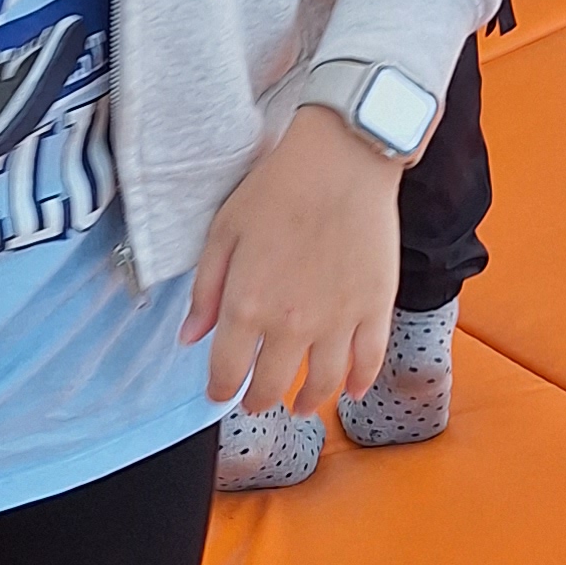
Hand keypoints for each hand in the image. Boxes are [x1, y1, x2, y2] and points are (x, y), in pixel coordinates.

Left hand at [183, 105, 402, 416]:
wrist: (341, 159)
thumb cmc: (279, 187)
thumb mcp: (224, 231)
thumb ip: (205, 290)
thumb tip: (190, 337)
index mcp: (247, 305)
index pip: (226, 371)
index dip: (220, 389)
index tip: (219, 392)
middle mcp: (291, 324)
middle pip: (271, 386)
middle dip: (258, 400)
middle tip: (256, 402)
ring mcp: (338, 320)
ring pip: (322, 383)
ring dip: (308, 401)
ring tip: (301, 405)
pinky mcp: (375, 307)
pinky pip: (369, 360)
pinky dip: (360, 382)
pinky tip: (351, 389)